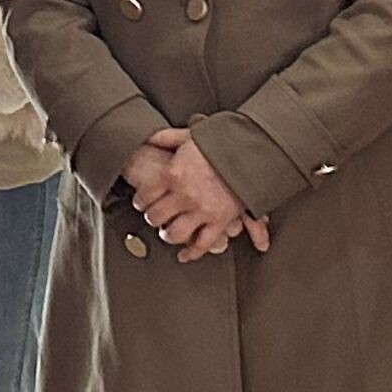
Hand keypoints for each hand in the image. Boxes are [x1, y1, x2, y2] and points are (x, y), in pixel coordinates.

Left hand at [131, 127, 253, 259]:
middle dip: (152, 218)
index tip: (141, 203)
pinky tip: (184, 255)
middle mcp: (184, 195)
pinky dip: (191, 253)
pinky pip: (202, 244)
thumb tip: (150, 138)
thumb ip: (166, 137)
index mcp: (173, 174)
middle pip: (156, 217)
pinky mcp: (220, 221)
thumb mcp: (189, 135)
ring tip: (168, 232)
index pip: (145, 196)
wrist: (251, 150)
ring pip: (175, 234)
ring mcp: (202, 210)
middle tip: (154, 217)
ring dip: (168, 235)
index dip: (141, 201)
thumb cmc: (221, 141)